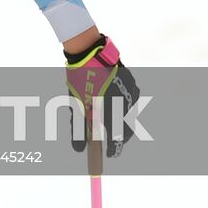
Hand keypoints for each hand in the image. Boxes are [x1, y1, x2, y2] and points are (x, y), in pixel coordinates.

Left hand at [64, 35, 139, 157]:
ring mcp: (131, 92)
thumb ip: (78, 128)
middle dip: (118, 138)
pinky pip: (129, 102)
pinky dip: (122, 109)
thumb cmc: (80, 79)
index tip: (109, 156)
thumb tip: (78, 150)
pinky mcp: (132, 84)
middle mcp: (125, 102)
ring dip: (121, 123)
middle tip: (111, 145)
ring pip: (129, 115)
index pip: (116, 137)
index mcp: (111, 108)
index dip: (113, 149)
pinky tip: (115, 110)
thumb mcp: (76, 105)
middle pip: (126, 128)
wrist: (89, 52)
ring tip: (112, 129)